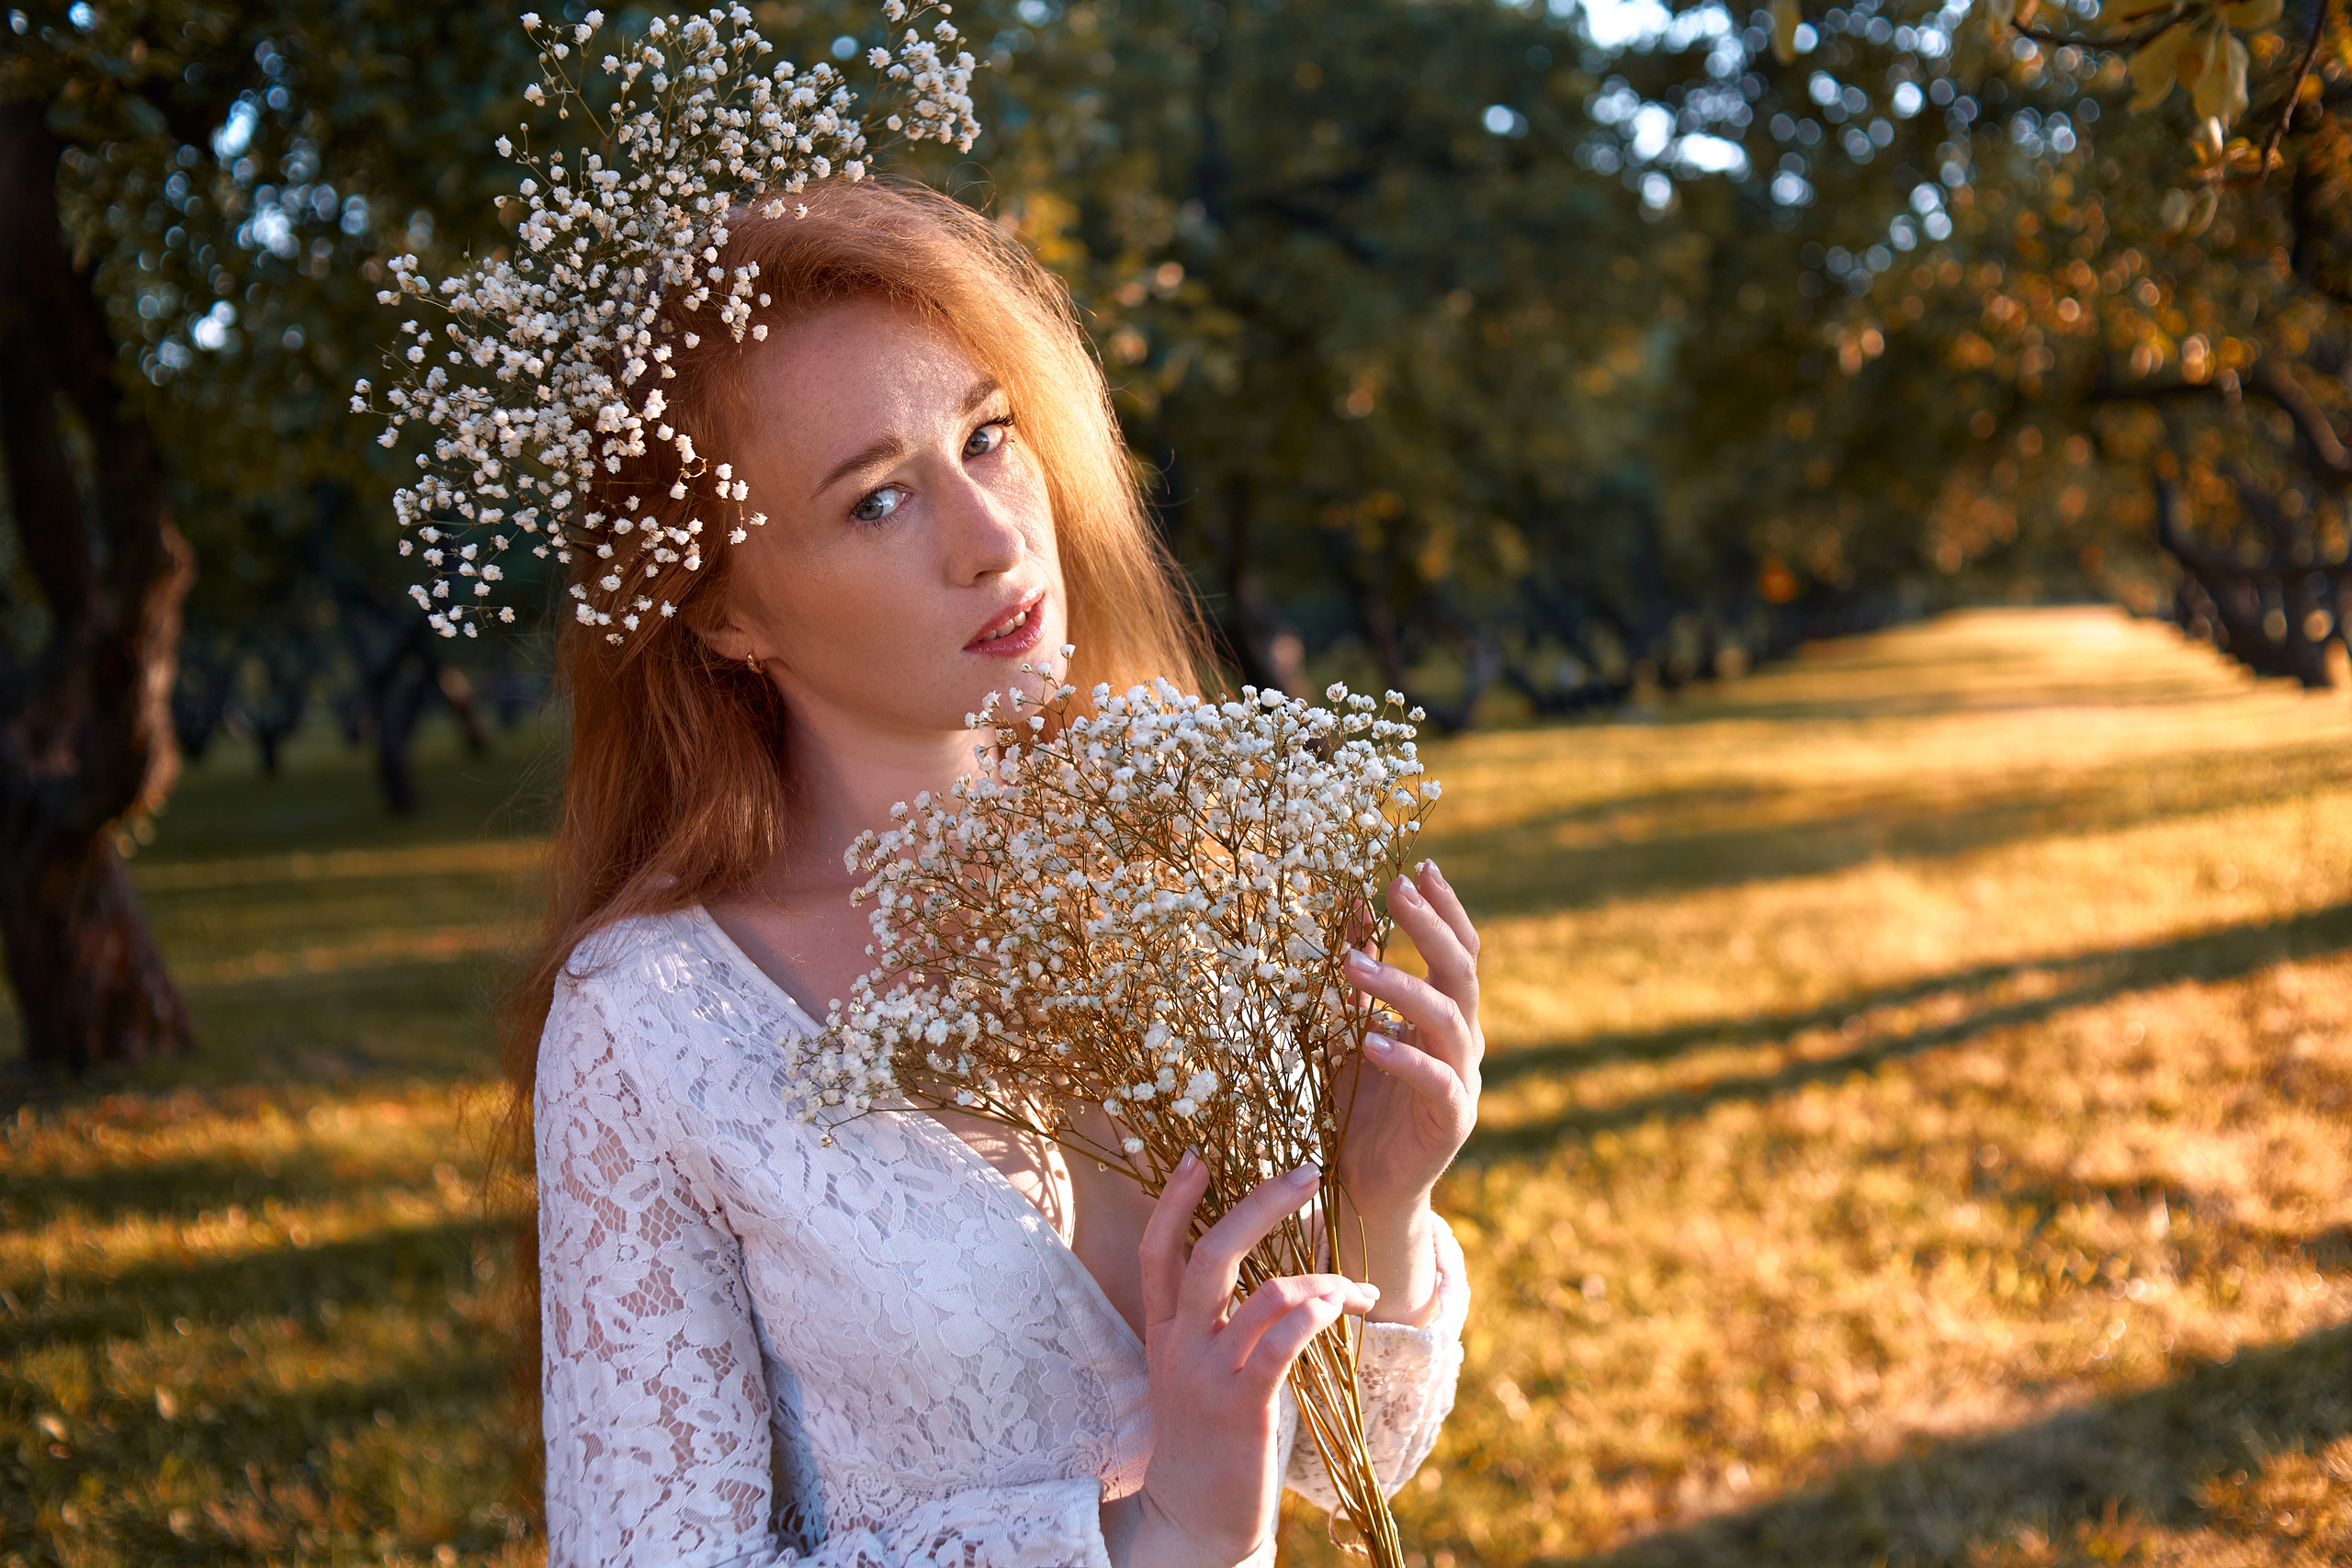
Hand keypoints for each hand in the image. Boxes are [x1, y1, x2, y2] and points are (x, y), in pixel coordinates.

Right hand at [1102, 1153, 1379, 1567]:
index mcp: (1164, 1332)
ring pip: (1262, 1293)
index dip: (1174, 1199)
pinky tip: (1341, 1309)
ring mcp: (1209, 1375)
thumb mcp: (1197, 1374)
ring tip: (1358, 1288)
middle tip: (1307, 1172)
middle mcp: (1180, 1345)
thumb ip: (1218, 1326)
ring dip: (1322, 1277)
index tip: (1199, 1153)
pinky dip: (1316, 1313)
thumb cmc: (1210, 1443)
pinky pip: (1281, 1343)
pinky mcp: (1242, 1406)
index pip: (1158, 1249)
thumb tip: (1275, 1277)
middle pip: (1211, 1252)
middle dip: (1261, 1203)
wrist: (1196, 1523)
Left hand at [1330, 860, 1482, 1298]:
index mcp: (1446, 1018)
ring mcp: (1461, 1082)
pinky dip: (1404, 1059)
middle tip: (1394, 889)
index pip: (1458, 951)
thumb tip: (1346, 907)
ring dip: (1401, 987)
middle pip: (1461, 972)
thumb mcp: (1350, 1029)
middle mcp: (1462, 1043)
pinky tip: (1370, 1041)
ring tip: (1353, 964)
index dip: (1444, 909)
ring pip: (1447, 1020)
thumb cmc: (1359, 1105)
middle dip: (1430, 927)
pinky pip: (1436, 1083)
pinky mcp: (1449, 1123)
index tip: (1419, 868)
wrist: (1367, 1187)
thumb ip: (1356, 980)